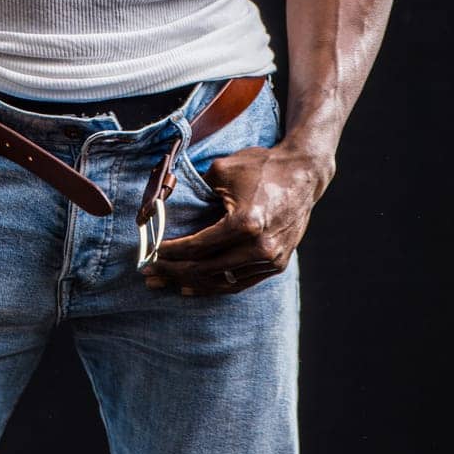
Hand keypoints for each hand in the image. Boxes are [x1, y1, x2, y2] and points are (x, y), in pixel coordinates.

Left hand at [143, 141, 333, 295]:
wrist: (303, 173)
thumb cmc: (261, 166)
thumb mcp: (222, 170)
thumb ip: (195, 189)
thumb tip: (164, 203)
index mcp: (245, 223)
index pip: (198, 247)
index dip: (171, 252)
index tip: (152, 251)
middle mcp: (260, 247)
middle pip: (207, 269)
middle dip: (174, 272)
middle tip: (149, 274)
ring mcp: (271, 259)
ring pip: (223, 282)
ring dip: (192, 284)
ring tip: (167, 284)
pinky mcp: (278, 264)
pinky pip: (240, 282)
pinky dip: (216, 285)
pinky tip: (194, 287)